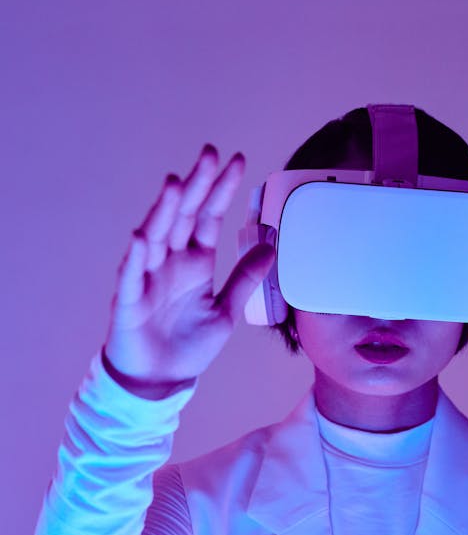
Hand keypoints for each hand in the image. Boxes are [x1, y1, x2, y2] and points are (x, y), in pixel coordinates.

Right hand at [104, 144, 275, 395]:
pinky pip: (132, 274)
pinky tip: (144, 236)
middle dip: (196, 185)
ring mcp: (147, 277)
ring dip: (164, 211)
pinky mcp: (129, 300)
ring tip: (176, 184)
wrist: (159, 380)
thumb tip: (271, 246)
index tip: (236, 161)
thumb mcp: (226, 311)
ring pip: (156, 236)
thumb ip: (244, 278)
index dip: (221, 190)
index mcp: (195, 262)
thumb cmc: (188, 344)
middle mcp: (170, 261)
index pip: (209, 217)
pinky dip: (137, 256)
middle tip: (209, 154)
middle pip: (183, 216)